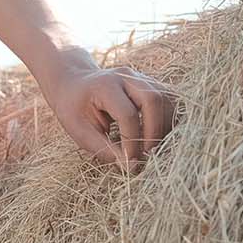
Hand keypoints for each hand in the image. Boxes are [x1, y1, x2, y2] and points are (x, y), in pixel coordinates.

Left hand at [45, 60, 177, 173]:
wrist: (74, 83)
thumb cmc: (74, 109)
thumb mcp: (79, 131)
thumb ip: (104, 148)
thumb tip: (131, 166)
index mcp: (104, 86)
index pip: (127, 114)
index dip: (132, 141)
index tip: (130, 162)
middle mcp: (126, 76)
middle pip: (153, 100)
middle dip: (154, 131)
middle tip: (147, 154)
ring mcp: (141, 77)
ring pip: (166, 98)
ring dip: (165, 126)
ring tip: (152, 147)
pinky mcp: (151, 83)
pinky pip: (169, 100)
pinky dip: (168, 119)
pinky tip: (158, 136)